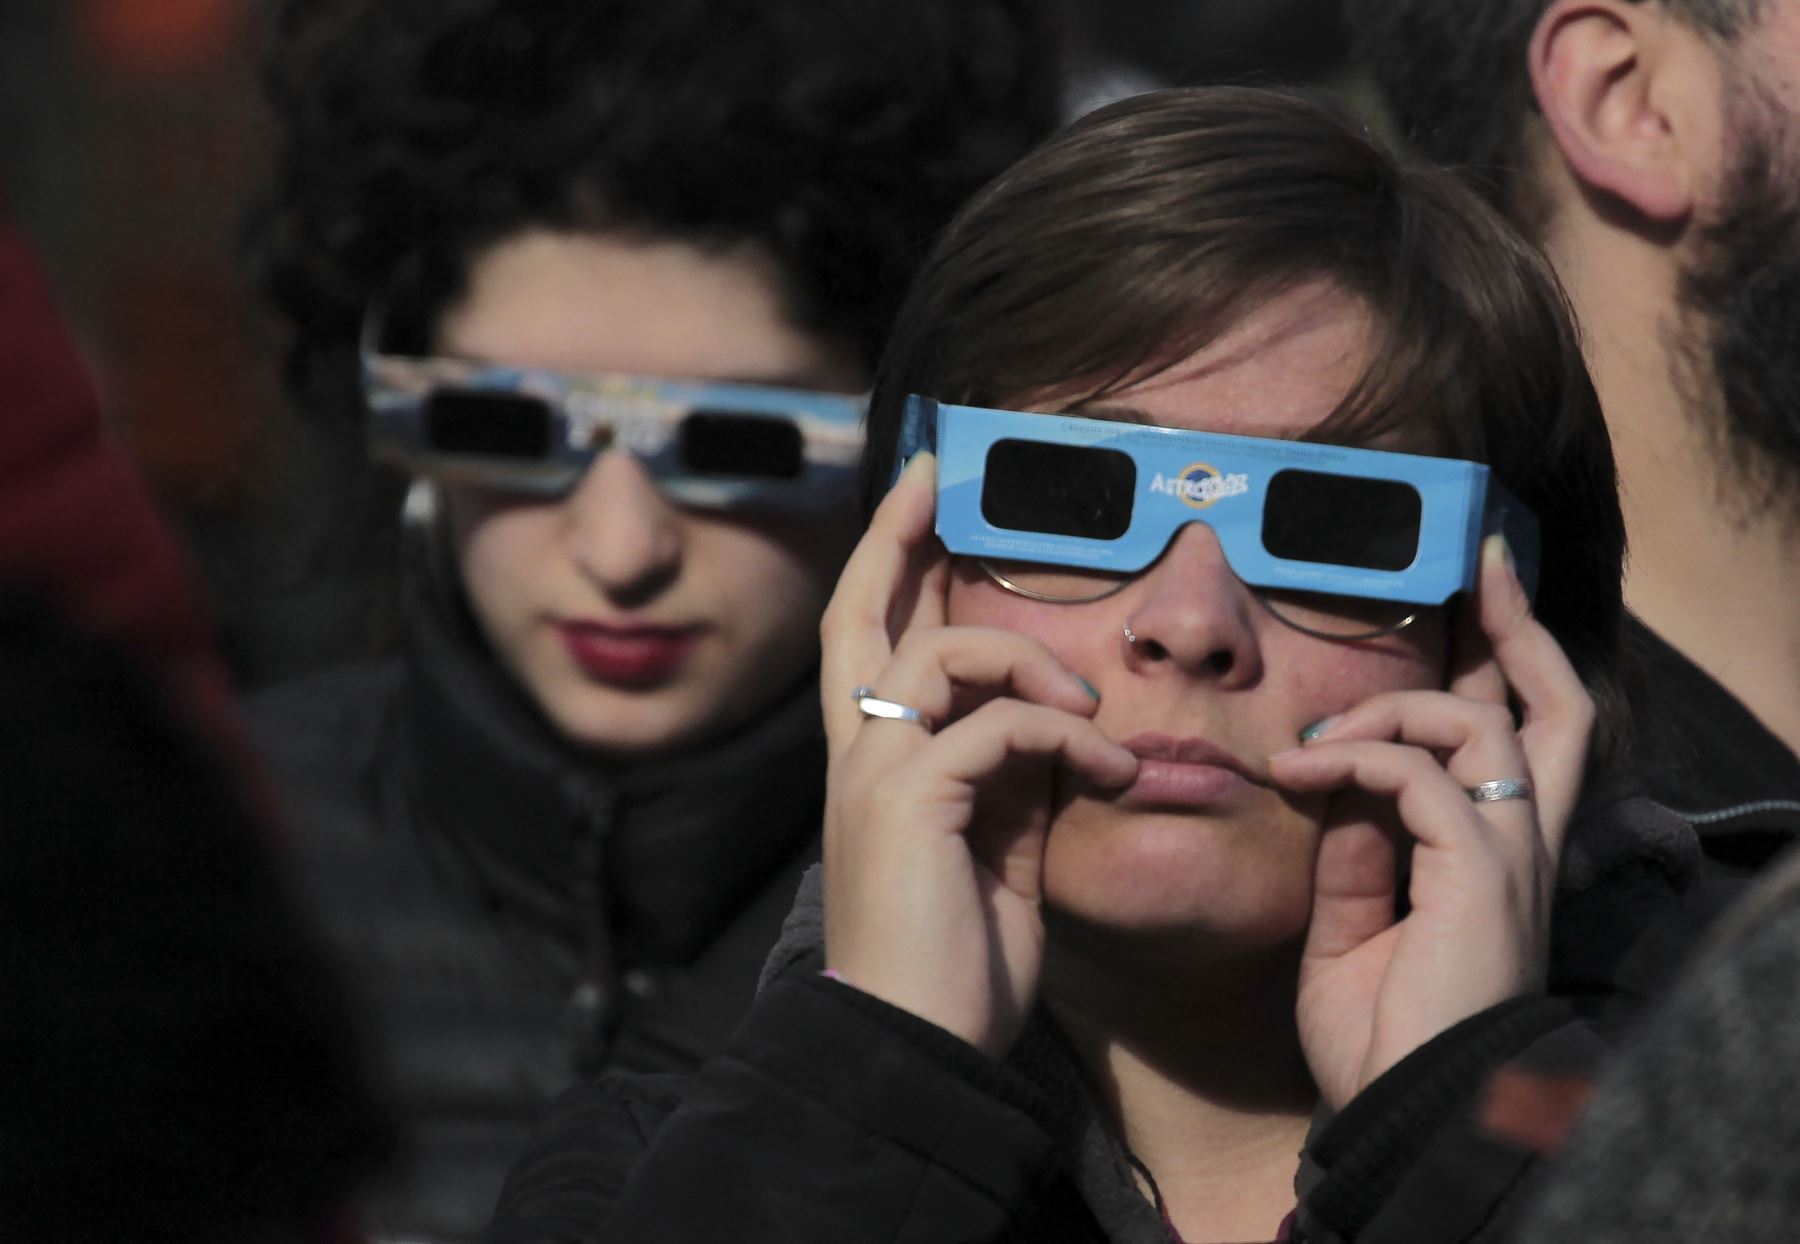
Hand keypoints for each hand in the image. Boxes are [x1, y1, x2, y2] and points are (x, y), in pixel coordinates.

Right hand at [818, 454, 1137, 1056]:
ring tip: (1093, 721)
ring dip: (1033, 667)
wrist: (916, 1048)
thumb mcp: (997, 852)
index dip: (888, 568)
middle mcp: (857, 757)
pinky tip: (1110, 780)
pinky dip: (1067, 739)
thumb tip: (1058, 725)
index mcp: (874, 769)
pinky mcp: (911, 799)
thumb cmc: (956, 964)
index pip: (869, 644)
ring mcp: (875, 775)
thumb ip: (1012, 780)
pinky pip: (1002, 725)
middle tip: (933, 479)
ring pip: (947, 654)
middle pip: (862, 615)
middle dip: (896, 537)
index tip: (922, 505)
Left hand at [1270, 536, 1592, 1108]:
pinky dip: (1359, 756)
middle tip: (1478, 567)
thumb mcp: (1356, 928)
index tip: (1477, 594)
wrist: (1404, 1114)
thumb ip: (1358, 854)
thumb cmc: (1384, 1037)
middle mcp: (1525, 846)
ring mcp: (1510, 858)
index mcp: (1501, 857)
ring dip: (1395, 704)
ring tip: (1318, 735)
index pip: (1526, 736)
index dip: (1509, 661)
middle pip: (1554, 707)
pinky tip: (1302, 769)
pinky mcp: (1481, 875)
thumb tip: (1337, 783)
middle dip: (1518, 627)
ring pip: (1486, 724)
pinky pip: (1422, 776)